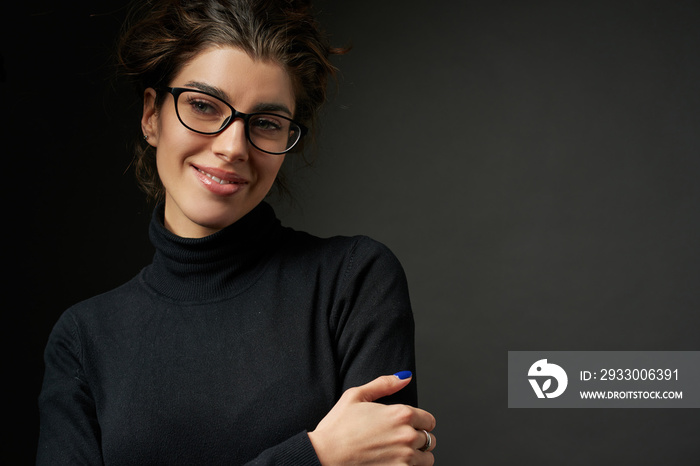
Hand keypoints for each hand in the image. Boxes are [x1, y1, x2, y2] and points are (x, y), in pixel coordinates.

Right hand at [308, 373, 435, 464]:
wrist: (324, 455)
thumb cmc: (337, 427)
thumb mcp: (356, 395)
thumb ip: (384, 384)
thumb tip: (405, 377)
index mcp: (400, 414)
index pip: (429, 420)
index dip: (418, 422)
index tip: (407, 426)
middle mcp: (407, 436)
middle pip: (429, 440)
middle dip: (417, 440)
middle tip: (397, 441)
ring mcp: (404, 458)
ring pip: (427, 459)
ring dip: (417, 457)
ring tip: (397, 455)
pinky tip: (392, 463)